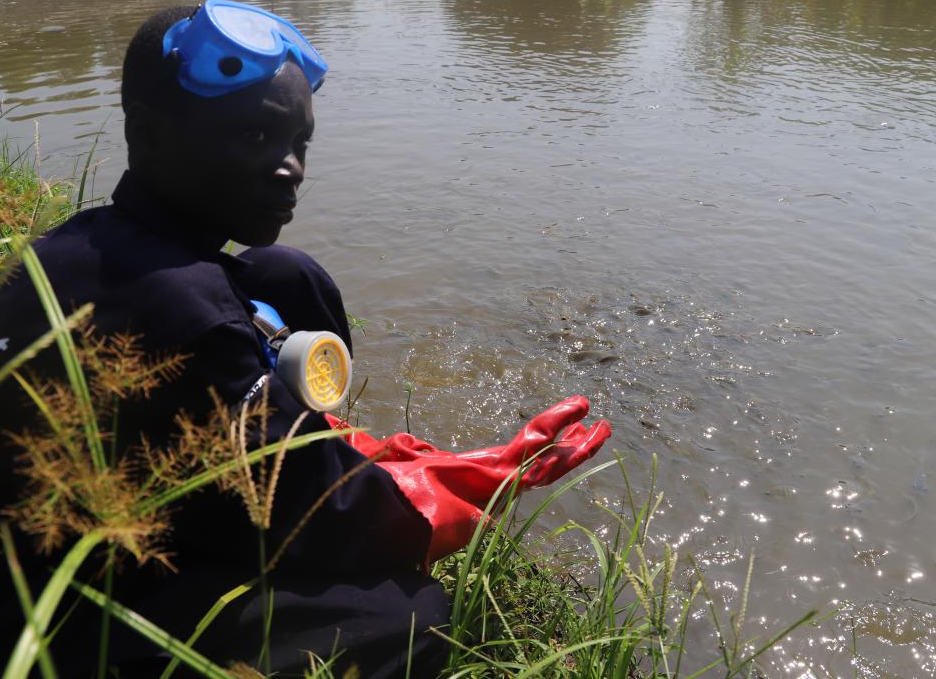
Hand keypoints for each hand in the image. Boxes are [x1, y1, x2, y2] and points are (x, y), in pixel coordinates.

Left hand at [326, 396, 609, 563]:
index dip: (528, 449)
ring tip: (601, 427)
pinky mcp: (500, 482)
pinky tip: (586, 422)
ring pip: (544, 463)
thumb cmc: (379, 491)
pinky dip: (561, 436)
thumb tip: (334, 420)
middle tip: (590, 431)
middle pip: (535, 465)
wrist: (380, 515)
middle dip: (564, 452)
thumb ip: (368, 441)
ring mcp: (496, 486)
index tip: (540, 435)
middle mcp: (486, 487)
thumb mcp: (380, 457)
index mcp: (466, 480)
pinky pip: (536, 457)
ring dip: (574, 446)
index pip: (507, 463)